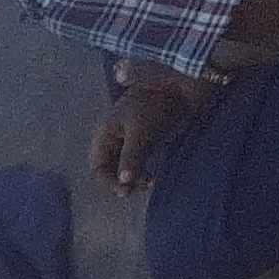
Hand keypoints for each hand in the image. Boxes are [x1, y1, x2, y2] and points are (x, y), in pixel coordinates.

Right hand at [93, 73, 203, 191]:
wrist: (180, 87)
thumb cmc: (155, 105)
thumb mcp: (140, 133)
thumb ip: (130, 158)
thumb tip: (123, 182)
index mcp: (106, 135)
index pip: (98, 167)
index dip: (108, 182)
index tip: (125, 191)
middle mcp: (113, 139)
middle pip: (109, 170)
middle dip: (122, 182)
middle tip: (139, 188)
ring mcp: (128, 141)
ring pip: (123, 169)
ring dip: (133, 179)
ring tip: (149, 183)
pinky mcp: (143, 141)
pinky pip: (137, 164)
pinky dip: (143, 173)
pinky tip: (153, 177)